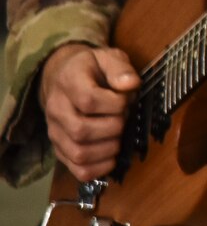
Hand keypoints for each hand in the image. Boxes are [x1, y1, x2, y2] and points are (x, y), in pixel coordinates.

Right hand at [39, 44, 137, 181]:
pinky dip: (99, 168)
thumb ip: (120, 68)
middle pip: (81, 130)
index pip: (88, 100)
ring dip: (108, 149)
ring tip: (119, 136)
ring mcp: (55, 132)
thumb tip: (131, 84)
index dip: (115, 104)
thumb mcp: (107, 57)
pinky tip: (112, 156)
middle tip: (125, 118)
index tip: (127, 100)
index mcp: (68, 82)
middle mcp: (56, 109)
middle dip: (114, 127)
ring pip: (78, 153)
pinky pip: (76, 168)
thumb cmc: (92, 68)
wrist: (63, 77)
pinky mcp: (59, 148)